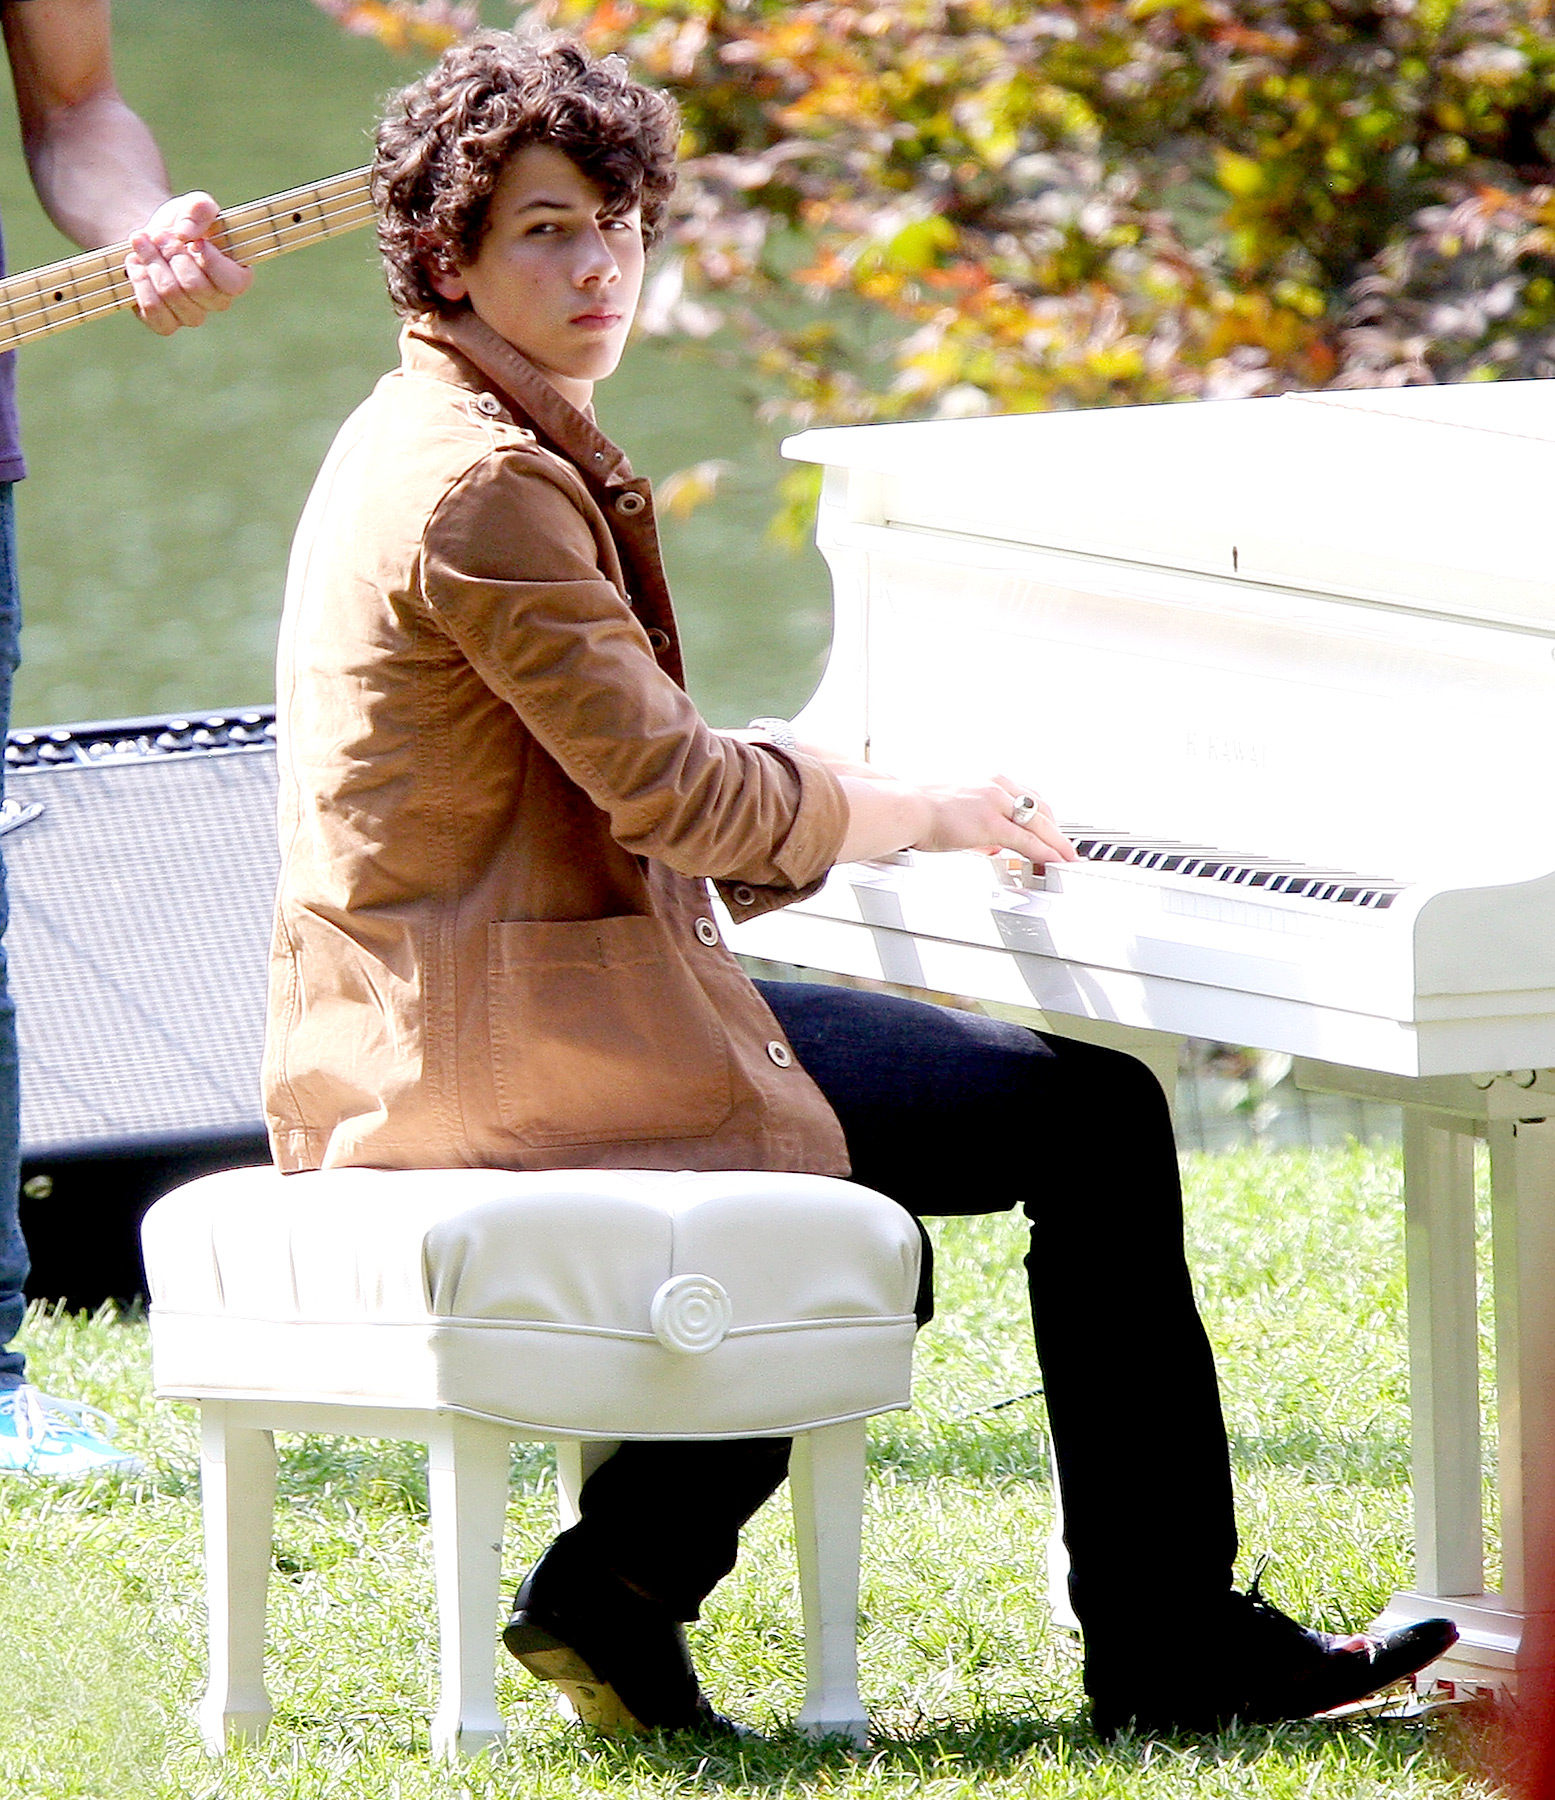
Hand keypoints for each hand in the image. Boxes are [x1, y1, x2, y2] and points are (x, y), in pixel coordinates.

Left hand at [123, 192, 251, 334]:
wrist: (153, 239)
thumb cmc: (182, 224)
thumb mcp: (193, 206)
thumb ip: (199, 209)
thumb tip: (185, 234)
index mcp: (235, 276)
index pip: (233, 283)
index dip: (212, 263)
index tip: (195, 241)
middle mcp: (217, 301)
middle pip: (195, 287)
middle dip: (170, 254)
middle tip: (158, 234)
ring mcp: (192, 315)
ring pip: (170, 295)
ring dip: (151, 263)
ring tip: (141, 242)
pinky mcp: (166, 323)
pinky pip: (153, 312)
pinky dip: (140, 284)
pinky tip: (135, 265)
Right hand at [911, 774, 1076, 867]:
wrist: (905, 807)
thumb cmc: (920, 809)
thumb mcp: (957, 810)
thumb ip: (978, 826)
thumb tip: (990, 845)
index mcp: (989, 779)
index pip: (1028, 797)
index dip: (1044, 816)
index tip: (1052, 828)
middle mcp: (997, 786)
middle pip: (1041, 808)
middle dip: (1057, 830)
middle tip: (1066, 847)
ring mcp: (996, 803)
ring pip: (1039, 824)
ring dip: (1057, 843)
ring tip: (1067, 858)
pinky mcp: (991, 823)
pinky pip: (1027, 841)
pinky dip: (1045, 852)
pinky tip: (1053, 861)